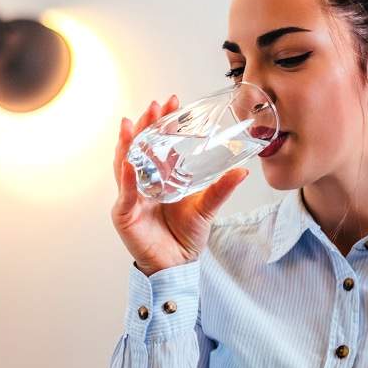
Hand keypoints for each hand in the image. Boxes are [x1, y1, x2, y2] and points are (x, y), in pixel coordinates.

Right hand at [112, 95, 248, 276]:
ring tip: (131, 124)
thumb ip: (221, 189)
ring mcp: (131, 196)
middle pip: (139, 147)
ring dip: (128, 143)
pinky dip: (127, 178)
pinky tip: (130, 163)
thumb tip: (243, 171)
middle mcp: (143, 182)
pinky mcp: (124, 214)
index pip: (158, 143)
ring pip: (125, 164)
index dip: (162, 122)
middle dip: (145, 126)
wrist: (177, 265)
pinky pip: (125, 193)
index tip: (172, 102)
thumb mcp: (206, 207)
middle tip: (154, 106)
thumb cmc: (186, 237)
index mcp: (160, 176)